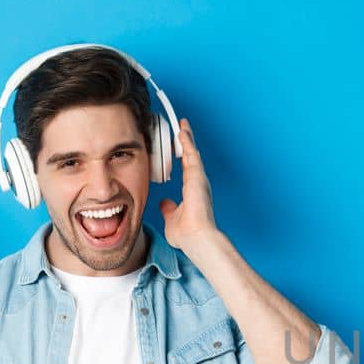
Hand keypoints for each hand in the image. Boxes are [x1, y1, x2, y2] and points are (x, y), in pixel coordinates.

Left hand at [159, 118, 217, 250]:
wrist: (197, 239)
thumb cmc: (188, 235)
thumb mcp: (172, 219)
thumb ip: (169, 209)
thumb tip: (164, 203)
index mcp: (192, 191)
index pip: (187, 168)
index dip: (183, 155)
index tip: (179, 145)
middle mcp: (198, 183)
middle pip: (191, 157)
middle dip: (187, 142)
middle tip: (183, 129)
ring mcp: (199, 179)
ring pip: (192, 153)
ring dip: (187, 138)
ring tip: (182, 125)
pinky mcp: (198, 177)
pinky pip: (192, 155)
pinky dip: (188, 142)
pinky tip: (183, 131)